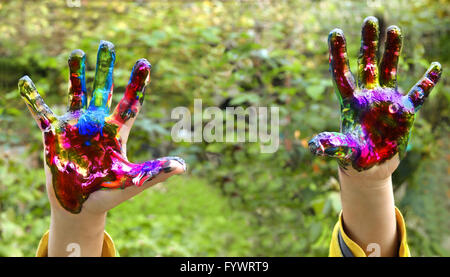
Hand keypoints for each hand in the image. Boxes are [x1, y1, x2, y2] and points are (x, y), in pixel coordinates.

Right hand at [19, 40, 185, 214]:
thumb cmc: (107, 195)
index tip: (144, 62)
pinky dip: (33, 98)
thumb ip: (154, 172)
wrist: (80, 207)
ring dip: (75, 73)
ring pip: (76, 93)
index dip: (137, 84)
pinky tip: (26, 81)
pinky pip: (41, 112)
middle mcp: (97, 124)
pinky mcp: (53, 135)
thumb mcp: (132, 182)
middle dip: (105, 67)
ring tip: (78, 52)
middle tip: (108, 43)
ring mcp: (75, 127)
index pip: (130, 103)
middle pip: (103, 89)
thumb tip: (183, 166)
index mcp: (117, 132)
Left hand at [308, 16, 441, 173]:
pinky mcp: (404, 111)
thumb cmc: (353, 156)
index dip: (338, 54)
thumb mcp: (342, 149)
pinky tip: (435, 67)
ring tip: (394, 29)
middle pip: (366, 64)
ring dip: (392, 51)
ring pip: (389, 70)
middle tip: (369, 20)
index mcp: (349, 102)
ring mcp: (386, 101)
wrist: (371, 165)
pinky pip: (417, 94)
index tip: (335, 32)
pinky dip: (426, 83)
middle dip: (368, 43)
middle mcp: (367, 96)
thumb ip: (331, 144)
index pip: (342, 73)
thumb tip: (314, 145)